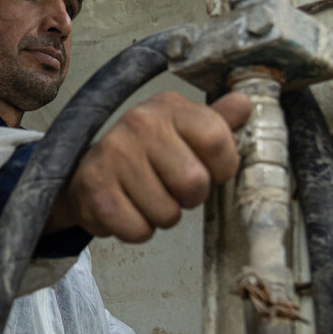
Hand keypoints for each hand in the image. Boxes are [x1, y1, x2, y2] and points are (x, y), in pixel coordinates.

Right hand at [47, 91, 252, 242]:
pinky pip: (138, 230)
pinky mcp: (94, 188)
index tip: (209, 170)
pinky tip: (128, 208)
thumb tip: (245, 103)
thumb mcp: (183, 130)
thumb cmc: (146, 154)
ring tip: (148, 198)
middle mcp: (138, 123)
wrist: (87, 170)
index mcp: (168, 107)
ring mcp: (113, 155)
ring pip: (167, 213)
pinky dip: (138, 229)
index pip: (216, 139)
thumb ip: (216, 121)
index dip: (222, 167)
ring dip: (163, 215)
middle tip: (173, 188)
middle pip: (194, 181)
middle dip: (190, 197)